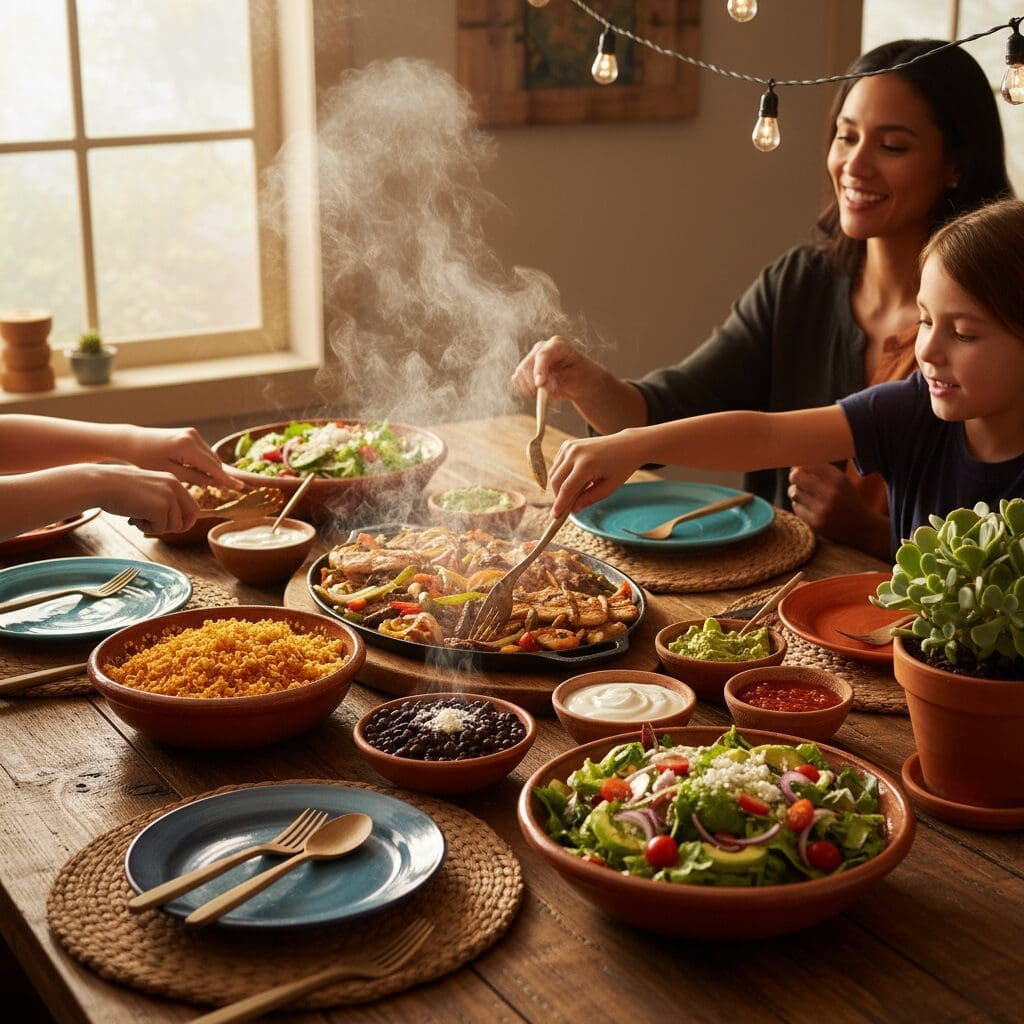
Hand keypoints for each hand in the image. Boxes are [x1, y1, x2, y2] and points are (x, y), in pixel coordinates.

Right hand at [85, 464, 199, 534]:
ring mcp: (168, 496)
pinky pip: (160, 529)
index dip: (185, 519)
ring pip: (174, 526)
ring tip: (138, 517)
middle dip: (179, 527)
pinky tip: (134, 517)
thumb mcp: (148, 490)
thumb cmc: (119, 489)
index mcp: (172, 481)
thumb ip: (163, 501)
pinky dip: (147, 528)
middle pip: (192, 515)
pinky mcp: (159, 507)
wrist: (101, 484)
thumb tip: (176, 523)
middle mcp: (174, 486)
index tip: (174, 526)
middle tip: (159, 528)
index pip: (192, 505)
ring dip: (157, 527)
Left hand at [120, 426, 238, 490]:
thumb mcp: (170, 473)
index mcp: (187, 446)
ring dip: (210, 469)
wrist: (133, 442)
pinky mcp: (190, 434)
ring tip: (202, 482)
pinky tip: (196, 471)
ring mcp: (192, 433)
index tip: (240, 488)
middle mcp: (193, 436)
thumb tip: (214, 482)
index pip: (213, 466)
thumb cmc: (146, 459)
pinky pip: (204, 451)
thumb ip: (194, 477)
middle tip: (218, 489)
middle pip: (214, 461)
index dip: (226, 479)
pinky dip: (204, 462)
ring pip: (210, 456)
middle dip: (217, 475)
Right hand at [512, 335, 602, 402]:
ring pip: (520, 374)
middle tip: (546, 396)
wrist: (578, 380)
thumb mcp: (575, 379)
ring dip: (530, 389)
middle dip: (534, 384)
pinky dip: (525, 390)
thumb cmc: (580, 377)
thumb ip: (558, 380)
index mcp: (558, 345)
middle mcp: (541, 348)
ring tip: (547, 394)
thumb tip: (539, 384)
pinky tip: (538, 393)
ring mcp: (532, 357)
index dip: (539, 370)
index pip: (543, 355)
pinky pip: (517, 380)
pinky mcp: (525, 368)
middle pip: (527, 365)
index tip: (539, 385)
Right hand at [549, 429, 646, 517]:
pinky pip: (557, 464)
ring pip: (554, 473)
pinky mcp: (568, 444)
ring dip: (560, 486)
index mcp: (586, 464)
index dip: (559, 504)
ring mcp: (570, 447)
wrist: (627, 445)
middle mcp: (574, 453)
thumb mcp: (608, 488)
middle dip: (559, 496)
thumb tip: (573, 510)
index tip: (555, 516)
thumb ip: (588, 499)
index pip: (566, 489)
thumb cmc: (621, 467)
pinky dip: (561, 474)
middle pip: (555, 481)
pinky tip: (576, 477)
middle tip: (568, 507)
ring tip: (579, 489)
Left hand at [788, 464, 890, 559]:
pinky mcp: (816, 523)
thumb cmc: (848, 500)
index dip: (799, 466)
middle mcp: (831, 493)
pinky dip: (800, 505)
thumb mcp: (841, 481)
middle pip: (796, 477)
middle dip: (795, 477)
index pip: (808, 465)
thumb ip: (821, 471)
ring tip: (806, 495)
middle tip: (797, 480)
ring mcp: (823, 509)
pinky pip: (796, 507)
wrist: (862, 527)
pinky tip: (810, 507)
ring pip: (794, 492)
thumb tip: (794, 467)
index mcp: (838, 479)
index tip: (798, 468)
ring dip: (796, 492)